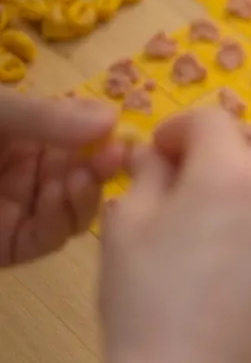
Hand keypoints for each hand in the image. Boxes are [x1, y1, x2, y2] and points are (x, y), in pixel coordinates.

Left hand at [0, 90, 124, 266]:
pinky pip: (50, 237)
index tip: (124, 134)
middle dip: (102, 168)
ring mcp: (24, 212)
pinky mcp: (13, 246)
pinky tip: (58, 197)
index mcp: (27, 137)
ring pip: (76, 211)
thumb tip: (114, 117)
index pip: (81, 139)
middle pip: (86, 176)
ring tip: (81, 179)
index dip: (105, 138)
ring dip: (86, 195)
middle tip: (115, 158)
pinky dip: (61, 218)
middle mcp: (31, 174)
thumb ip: (47, 117)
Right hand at [99, 108, 250, 362]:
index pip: (213, 120)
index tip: (154, 154)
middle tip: (166, 191)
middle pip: (241, 152)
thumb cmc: (144, 296)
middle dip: (205, 159)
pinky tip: (215, 260)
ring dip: (228, 190)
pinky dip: (246, 223)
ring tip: (190, 229)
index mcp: (230, 175)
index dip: (178, 128)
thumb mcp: (126, 222)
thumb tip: (160, 157)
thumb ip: (148, 174)